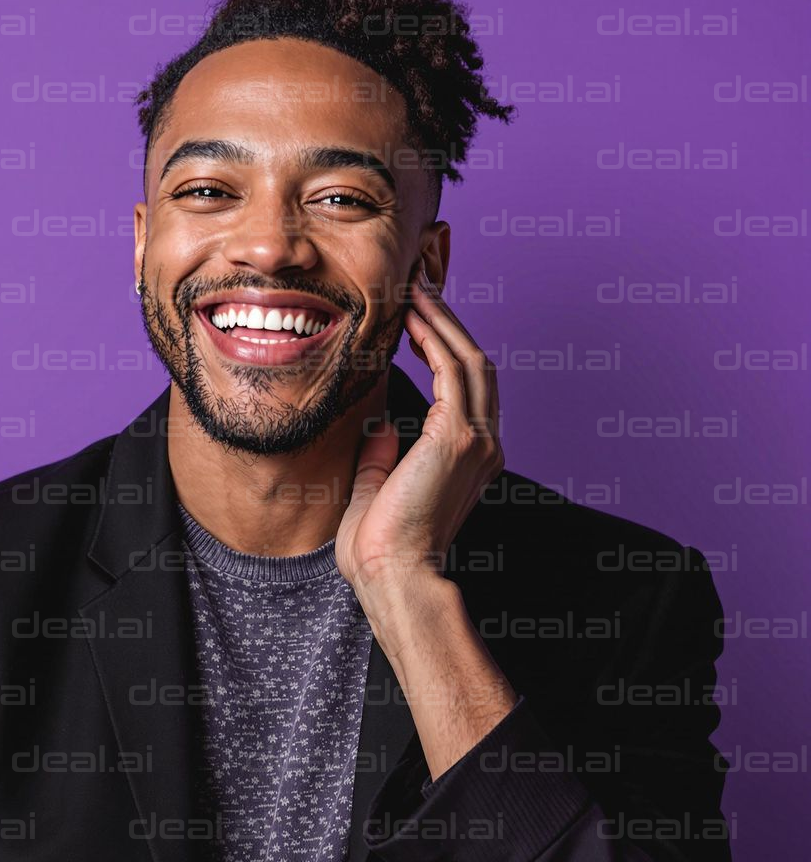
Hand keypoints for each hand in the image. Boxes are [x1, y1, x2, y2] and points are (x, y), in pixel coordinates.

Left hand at [336, 268, 504, 619]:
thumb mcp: (377, 489)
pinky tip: (414, 315)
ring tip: (417, 287)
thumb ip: (382, 457)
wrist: (393, 576)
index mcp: (469, 456)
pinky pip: (454, 370)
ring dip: (443, 319)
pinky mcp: (460, 437)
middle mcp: (483, 443)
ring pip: (469, 359)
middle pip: (474, 363)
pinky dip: (436, 337)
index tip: (416, 315)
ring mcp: (477, 439)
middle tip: (419, 285)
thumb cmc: (381, 546)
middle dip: (448, 321)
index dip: (443, 344)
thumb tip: (380, 429)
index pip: (463, 386)